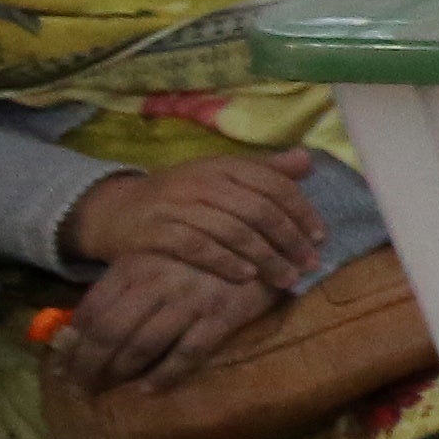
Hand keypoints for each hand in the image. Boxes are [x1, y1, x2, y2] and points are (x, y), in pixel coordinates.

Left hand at [55, 244, 279, 387]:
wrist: (267, 233)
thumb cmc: (204, 248)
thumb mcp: (157, 255)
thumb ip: (124, 284)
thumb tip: (81, 328)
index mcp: (134, 263)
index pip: (91, 310)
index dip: (72, 344)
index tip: (63, 366)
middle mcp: (155, 281)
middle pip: (108, 333)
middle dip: (88, 366)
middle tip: (80, 388)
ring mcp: (189, 299)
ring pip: (141, 346)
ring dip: (119, 374)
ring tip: (107, 392)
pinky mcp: (221, 315)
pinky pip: (186, 354)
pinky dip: (164, 376)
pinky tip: (150, 390)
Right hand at [65, 150, 326, 293]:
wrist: (117, 210)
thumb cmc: (180, 196)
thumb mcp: (220, 176)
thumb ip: (263, 171)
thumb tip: (307, 160)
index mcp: (224, 165)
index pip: (274, 185)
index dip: (302, 212)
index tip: (320, 238)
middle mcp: (203, 180)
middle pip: (259, 210)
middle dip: (290, 240)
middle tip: (309, 265)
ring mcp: (178, 205)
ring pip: (233, 231)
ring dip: (266, 258)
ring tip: (286, 278)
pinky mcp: (156, 231)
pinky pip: (198, 248)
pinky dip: (225, 263)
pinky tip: (246, 277)